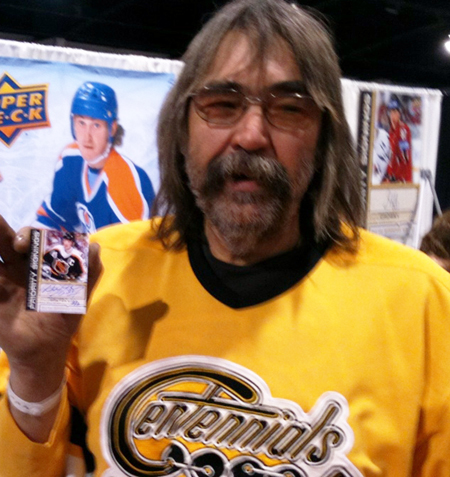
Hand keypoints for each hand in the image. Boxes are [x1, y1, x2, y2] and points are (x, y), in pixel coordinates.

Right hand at [0, 215, 101, 399]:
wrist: (43, 351)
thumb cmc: (63, 320)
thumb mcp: (79, 298)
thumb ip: (89, 273)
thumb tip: (96, 246)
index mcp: (43, 264)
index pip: (35, 240)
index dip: (31, 235)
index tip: (24, 243)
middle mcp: (21, 267)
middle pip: (8, 241)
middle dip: (2, 229)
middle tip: (2, 232)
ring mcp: (4, 280)